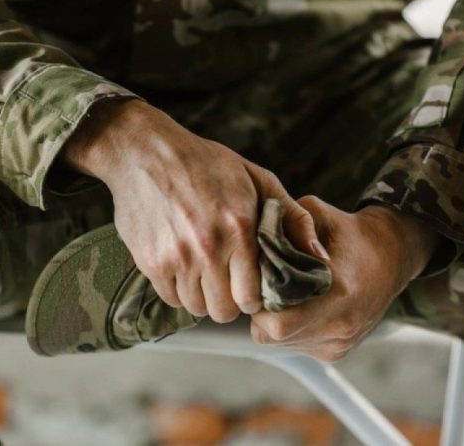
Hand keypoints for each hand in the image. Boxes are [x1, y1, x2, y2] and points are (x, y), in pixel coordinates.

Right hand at [62, 99, 320, 322]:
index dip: (254, 297)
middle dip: (230, 302)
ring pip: (196, 308)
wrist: (143, 152)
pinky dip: (178, 290)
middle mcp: (208, 248)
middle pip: (224, 311)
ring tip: (205, 272)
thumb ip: (293, 218)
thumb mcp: (258, 180)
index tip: (251, 285)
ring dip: (203, 296)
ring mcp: (176, 258)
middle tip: (228, 282)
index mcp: (239, 229)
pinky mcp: (150, 262)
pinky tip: (184, 267)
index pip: (252, 298)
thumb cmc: (205, 164)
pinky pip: (170, 298)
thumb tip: (319, 256)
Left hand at [250, 195, 437, 360]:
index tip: (255, 282)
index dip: (257, 302)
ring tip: (282, 295)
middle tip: (263, 288)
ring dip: (273, 323)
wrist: (393, 255)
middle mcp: (341, 323)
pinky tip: (298, 307)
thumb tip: (254, 244)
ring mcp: (340, 341)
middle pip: (274, 335)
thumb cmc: (348, 232)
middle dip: (260, 313)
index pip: (277, 322)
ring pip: (281, 344)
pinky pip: (297, 347)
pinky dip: (289, 330)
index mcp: (337, 290)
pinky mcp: (338, 351)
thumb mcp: (317, 213)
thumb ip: (286, 224)